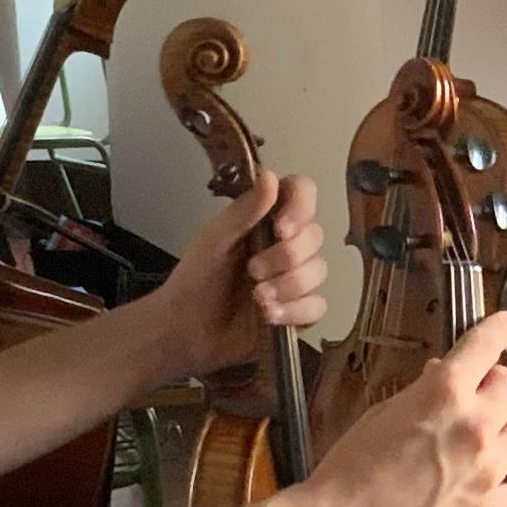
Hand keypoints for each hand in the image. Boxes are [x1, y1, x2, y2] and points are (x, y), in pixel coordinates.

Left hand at [152, 166, 327, 371]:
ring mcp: (295, 277)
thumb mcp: (213, 240)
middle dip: (286, 257)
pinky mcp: (299, 311)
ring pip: (318, 271)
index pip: (301, 193)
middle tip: (253, 271)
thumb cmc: (196, 279)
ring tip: (258, 298)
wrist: (187, 330)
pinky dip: (296, 311)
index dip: (300, 207)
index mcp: (266, 218)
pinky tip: (269, 316)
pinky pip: (318, 306)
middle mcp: (286, 243)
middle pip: (315, 236)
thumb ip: (243, 211)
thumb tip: (270, 176)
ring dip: (289, 285)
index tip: (281, 229)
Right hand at [307, 308, 506, 506]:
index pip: (484, 347)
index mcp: (443, 394)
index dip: (500, 330)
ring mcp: (487, 470)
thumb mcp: (379, 415)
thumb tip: (439, 379)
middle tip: (492, 386)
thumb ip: (418, 395)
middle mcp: (474, 426)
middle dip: (500, 383)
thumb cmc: (348, 472)